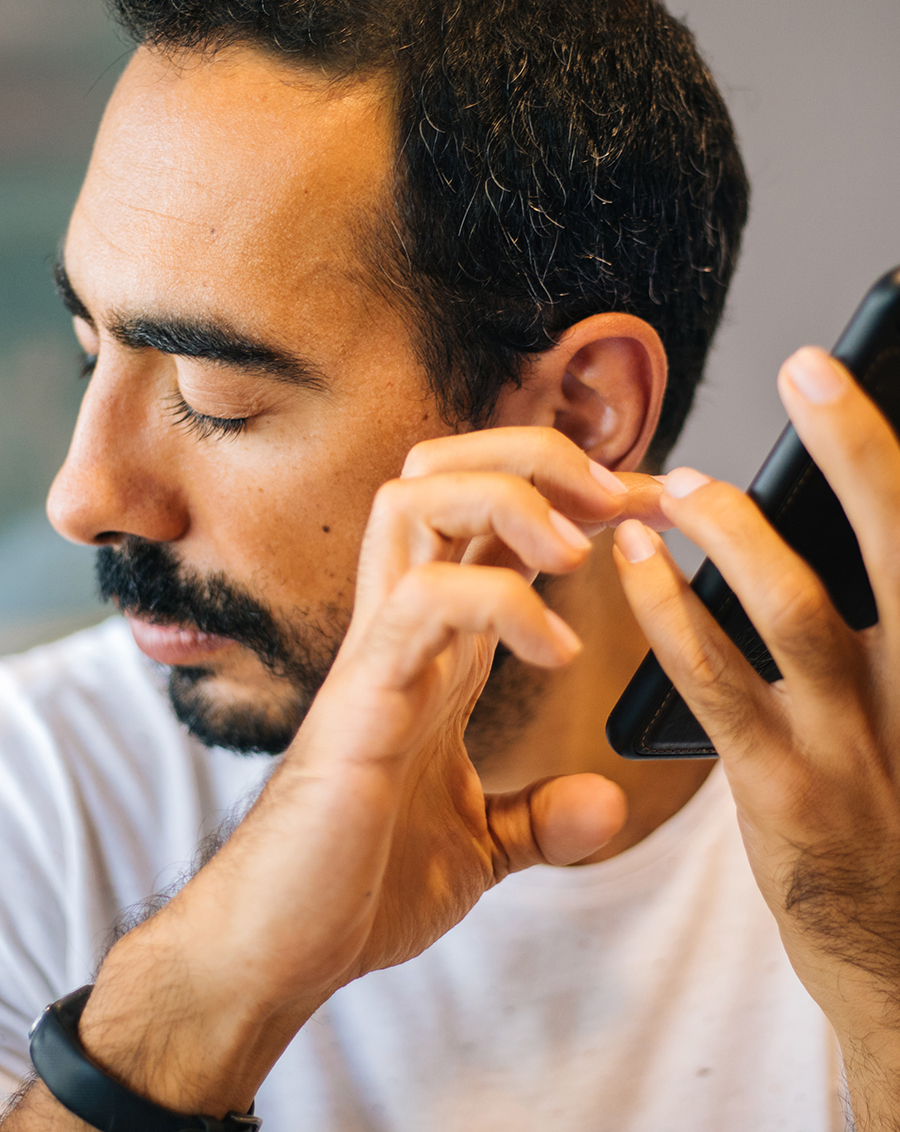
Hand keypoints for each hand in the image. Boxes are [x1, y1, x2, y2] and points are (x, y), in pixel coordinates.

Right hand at [79, 428, 661, 1117]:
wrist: (282, 950)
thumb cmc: (359, 884)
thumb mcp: (481, 845)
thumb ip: (540, 814)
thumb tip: (605, 802)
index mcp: (438, 645)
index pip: (493, 520)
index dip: (574, 494)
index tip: (651, 508)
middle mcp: (404, 625)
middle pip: (442, 467)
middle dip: (537, 455)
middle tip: (619, 498)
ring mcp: (378, 650)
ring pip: (416, 498)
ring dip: (513, 498)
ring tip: (579, 552)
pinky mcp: (364, 694)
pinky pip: (427, 598)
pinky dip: (504, 602)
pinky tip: (556, 650)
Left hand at [613, 347, 899, 1127]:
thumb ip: (890, 625)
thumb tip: (849, 532)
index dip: (892, 458)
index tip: (852, 384)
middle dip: (858, 452)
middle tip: (810, 372)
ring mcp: (859, 746)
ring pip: (801, 608)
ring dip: (739, 530)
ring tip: (686, 483)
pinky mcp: (786, 791)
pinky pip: (716, 683)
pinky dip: (672, 610)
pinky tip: (637, 564)